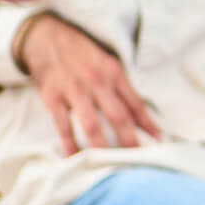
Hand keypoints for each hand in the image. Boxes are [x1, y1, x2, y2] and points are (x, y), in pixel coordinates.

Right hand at [19, 13, 161, 154]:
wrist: (47, 36)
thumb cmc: (83, 56)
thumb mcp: (109, 65)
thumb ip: (126, 92)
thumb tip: (148, 123)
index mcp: (114, 72)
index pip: (136, 104)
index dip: (149, 125)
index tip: (158, 145)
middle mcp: (97, 81)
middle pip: (118, 117)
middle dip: (129, 142)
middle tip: (137, 163)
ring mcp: (74, 89)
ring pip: (92, 124)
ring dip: (102, 147)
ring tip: (110, 167)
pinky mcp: (52, 97)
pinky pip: (63, 125)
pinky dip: (70, 144)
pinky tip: (76, 158)